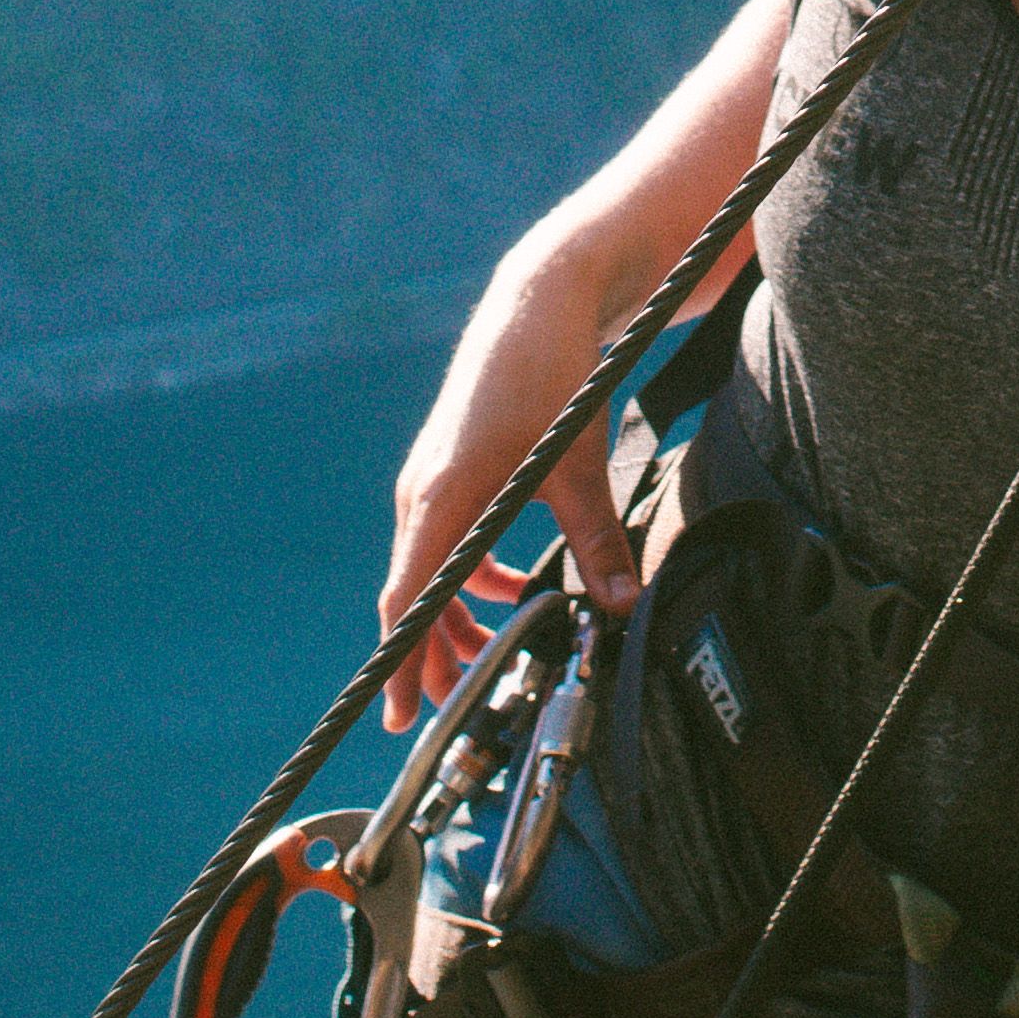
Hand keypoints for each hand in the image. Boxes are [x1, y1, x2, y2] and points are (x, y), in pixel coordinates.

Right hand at [378, 258, 639, 724]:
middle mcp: (425, 493)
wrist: (538, 302)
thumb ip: (597, 540)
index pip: (410, 601)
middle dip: (432, 656)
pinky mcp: (454, 469)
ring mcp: (435, 481)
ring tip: (487, 660)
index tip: (398, 715)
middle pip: (416, 596)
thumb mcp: (577, 465)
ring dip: (456, 619)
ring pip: (434, 571)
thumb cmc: (550, 376)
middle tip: (452, 711)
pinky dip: (472, 578)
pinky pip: (451, 542)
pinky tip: (509, 591)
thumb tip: (621, 604)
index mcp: (441, 498)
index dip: (403, 663)